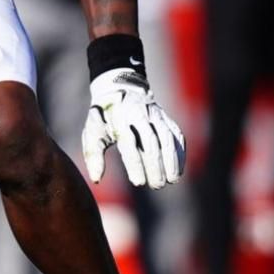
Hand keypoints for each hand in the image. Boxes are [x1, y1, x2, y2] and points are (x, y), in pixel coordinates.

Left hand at [82, 67, 184, 188]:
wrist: (120, 89)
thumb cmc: (104, 117)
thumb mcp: (93, 131)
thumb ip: (94, 154)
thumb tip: (97, 179)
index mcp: (118, 118)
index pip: (128, 142)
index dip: (135, 163)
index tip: (139, 183)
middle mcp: (138, 114)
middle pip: (151, 141)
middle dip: (156, 165)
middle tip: (157, 185)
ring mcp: (154, 114)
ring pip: (167, 137)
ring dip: (171, 160)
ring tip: (171, 180)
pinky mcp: (165, 117)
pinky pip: (176, 134)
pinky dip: (180, 152)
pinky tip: (178, 170)